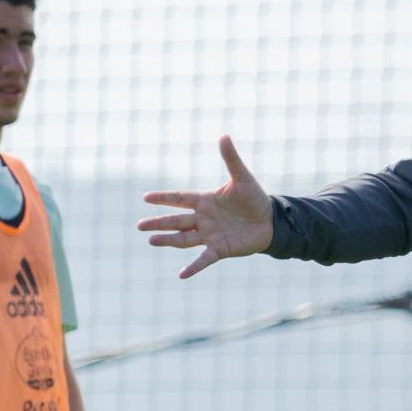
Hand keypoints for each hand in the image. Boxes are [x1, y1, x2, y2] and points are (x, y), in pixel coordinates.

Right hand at [138, 135, 274, 277]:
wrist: (272, 221)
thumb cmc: (256, 199)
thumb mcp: (242, 178)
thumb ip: (231, 159)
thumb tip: (224, 136)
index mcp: (205, 201)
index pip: (180, 198)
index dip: (163, 198)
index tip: (145, 197)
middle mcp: (204, 219)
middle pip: (176, 221)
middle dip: (158, 223)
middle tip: (139, 226)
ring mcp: (210, 235)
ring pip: (184, 239)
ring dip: (168, 240)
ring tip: (151, 240)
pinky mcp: (220, 249)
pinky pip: (204, 259)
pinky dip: (193, 267)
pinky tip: (181, 275)